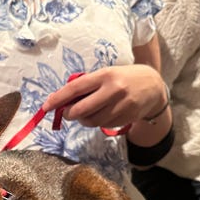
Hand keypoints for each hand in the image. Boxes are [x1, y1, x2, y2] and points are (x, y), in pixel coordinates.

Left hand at [42, 64, 165, 130]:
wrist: (153, 86)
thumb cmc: (123, 78)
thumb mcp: (107, 74)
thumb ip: (87, 85)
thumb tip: (62, 99)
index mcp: (105, 75)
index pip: (76, 88)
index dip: (58, 99)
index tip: (46, 106)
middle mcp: (114, 90)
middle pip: (82, 109)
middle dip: (69, 114)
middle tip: (67, 113)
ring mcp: (121, 105)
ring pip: (92, 121)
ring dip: (83, 120)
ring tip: (85, 114)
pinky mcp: (127, 117)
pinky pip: (104, 125)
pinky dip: (98, 122)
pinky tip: (102, 115)